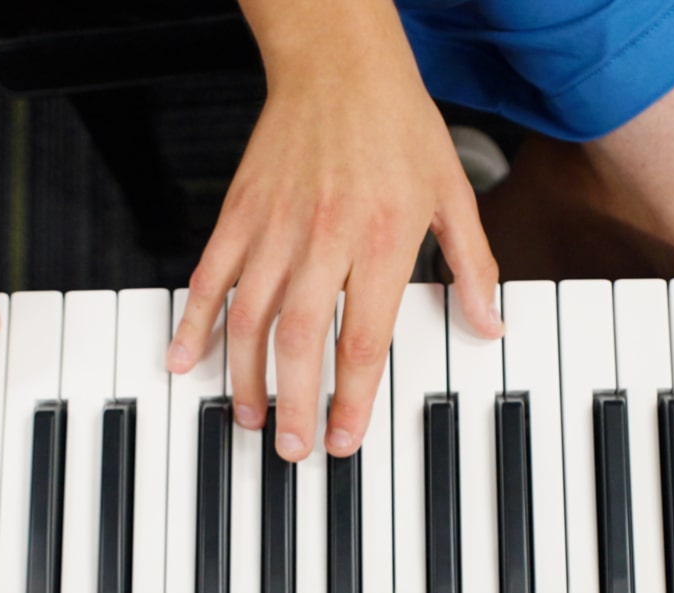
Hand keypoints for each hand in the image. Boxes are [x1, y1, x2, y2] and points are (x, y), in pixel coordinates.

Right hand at [167, 0, 499, 460]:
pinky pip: (210, 275)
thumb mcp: (454, 192)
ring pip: (250, 316)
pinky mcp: (240, 211)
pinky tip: (184, 358)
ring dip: (244, 377)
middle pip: (301, 339)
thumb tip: (490, 325)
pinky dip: (194, 321)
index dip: (352, 400)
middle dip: (294, 404)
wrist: (339, 61)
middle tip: (292, 449)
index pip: (364, 340)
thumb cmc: (399, 124)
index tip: (345, 440)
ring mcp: (275, 225)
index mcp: (384, 239)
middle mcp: (326, 237)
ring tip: (249, 418)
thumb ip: (472, 266)